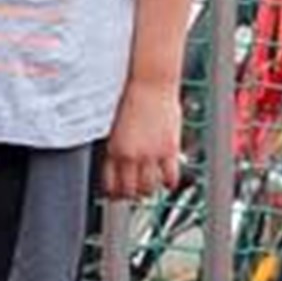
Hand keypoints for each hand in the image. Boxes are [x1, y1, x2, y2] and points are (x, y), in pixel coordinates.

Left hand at [102, 79, 181, 203]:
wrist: (150, 83)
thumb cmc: (132, 98)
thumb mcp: (115, 126)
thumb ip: (116, 146)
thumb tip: (116, 162)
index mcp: (115, 149)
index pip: (111, 183)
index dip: (113, 193)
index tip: (114, 195)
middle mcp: (132, 155)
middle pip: (130, 190)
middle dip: (130, 196)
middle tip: (132, 195)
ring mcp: (151, 154)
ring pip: (150, 188)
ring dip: (149, 191)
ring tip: (149, 189)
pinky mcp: (169, 149)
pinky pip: (170, 176)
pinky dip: (168, 182)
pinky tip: (166, 181)